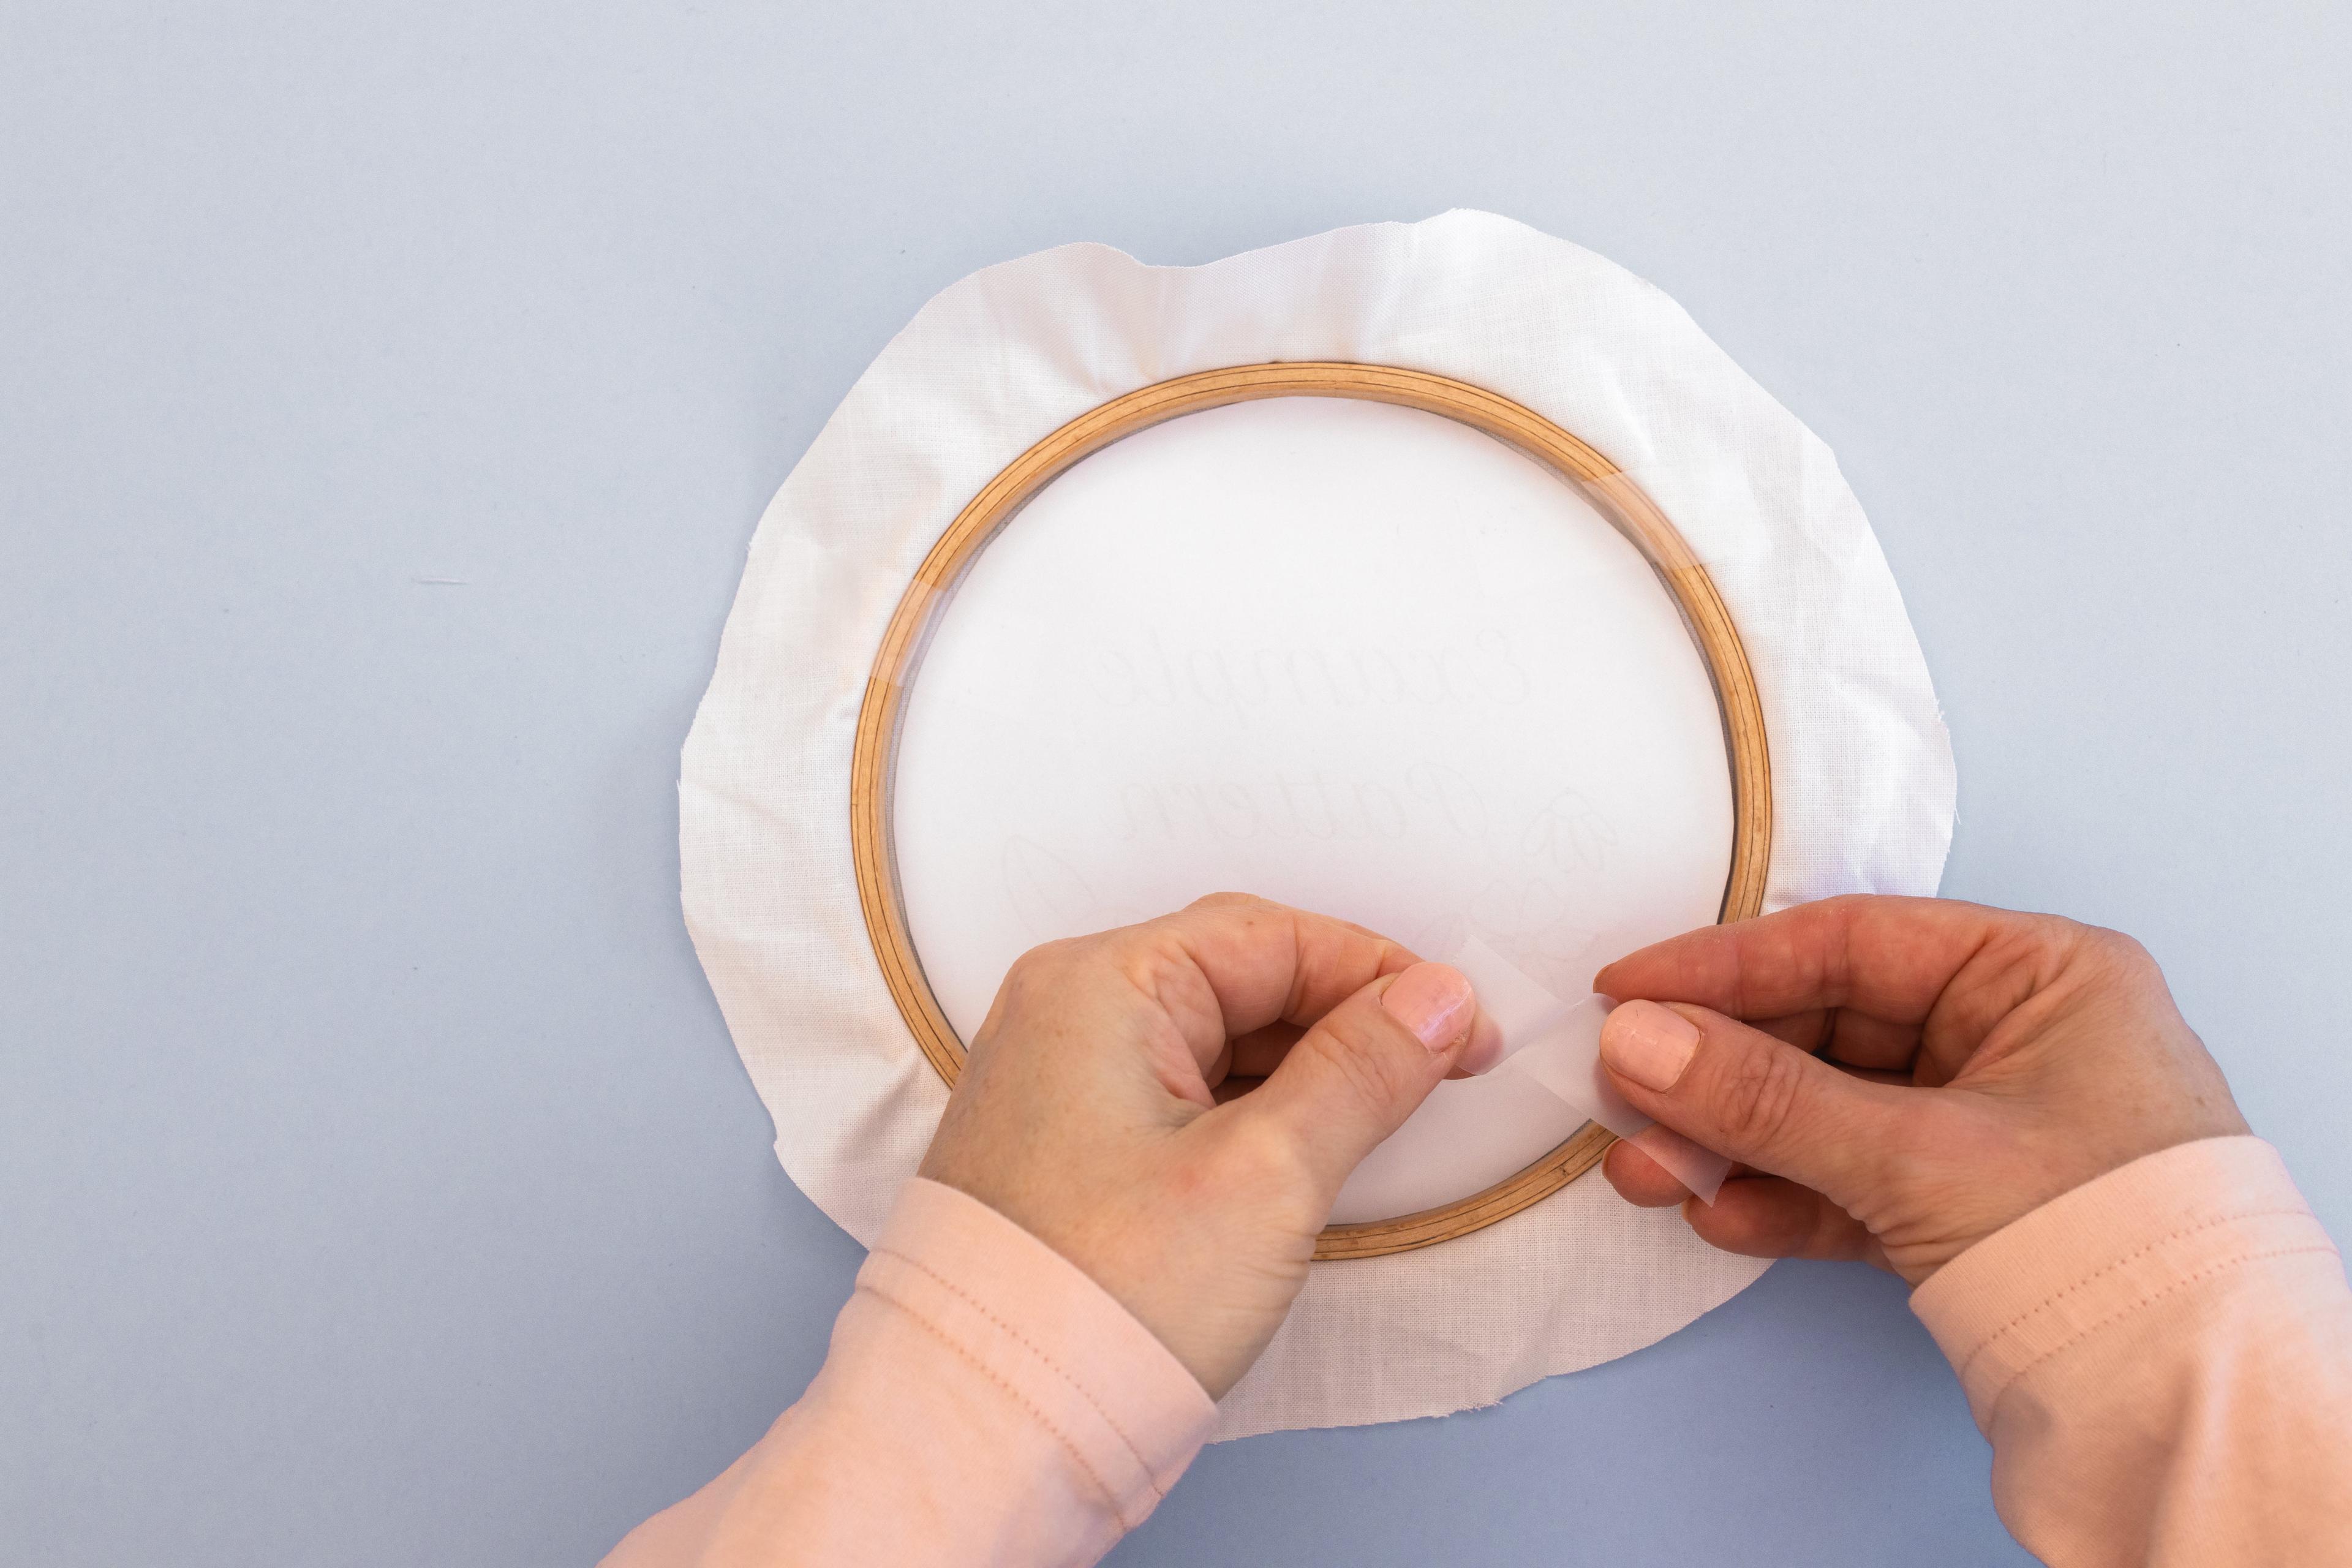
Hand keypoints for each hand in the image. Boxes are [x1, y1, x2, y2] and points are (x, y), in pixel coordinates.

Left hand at [918, 893, 1499, 1396]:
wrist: (988, 1431)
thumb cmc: (1095, 1307)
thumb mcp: (1267, 1175)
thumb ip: (1362, 1071)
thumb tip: (1436, 1000)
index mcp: (1097, 986)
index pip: (1271, 935)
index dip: (1382, 976)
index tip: (1463, 1028)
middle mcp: (1065, 1013)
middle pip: (1241, 976)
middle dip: (1348, 1019)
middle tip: (1438, 1067)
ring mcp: (1059, 1081)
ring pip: (1215, 1038)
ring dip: (1305, 1069)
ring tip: (1383, 1118)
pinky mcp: (1067, 1146)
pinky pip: (1180, 1092)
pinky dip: (1253, 1111)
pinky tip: (1307, 1150)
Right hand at [1594, 894, 2248, 1283]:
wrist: (2187, 1403)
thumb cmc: (2107, 1240)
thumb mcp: (1919, 1154)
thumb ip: (1765, 1097)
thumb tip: (1638, 1040)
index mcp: (2040, 977)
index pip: (1849, 943)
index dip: (1725, 965)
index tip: (1627, 989)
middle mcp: (2015, 1036)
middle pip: (1824, 1030)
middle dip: (1717, 1076)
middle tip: (1625, 1099)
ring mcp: (1987, 1124)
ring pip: (1825, 1111)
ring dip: (1732, 1145)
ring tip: (1649, 1175)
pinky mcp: (1964, 1205)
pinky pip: (1850, 1182)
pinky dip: (1782, 1200)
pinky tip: (1720, 1216)